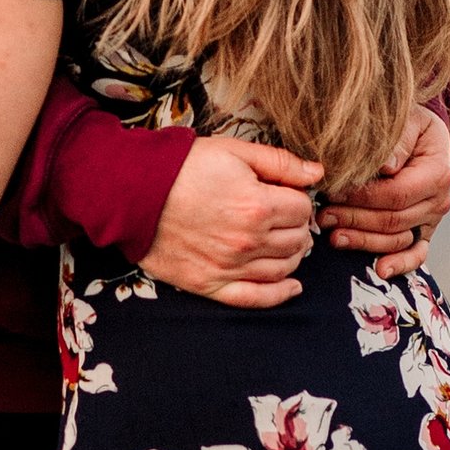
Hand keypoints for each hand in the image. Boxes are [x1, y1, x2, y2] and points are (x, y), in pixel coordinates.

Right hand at [141, 135, 323, 309]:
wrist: (132, 193)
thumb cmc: (181, 168)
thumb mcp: (233, 152)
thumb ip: (279, 162)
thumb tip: (317, 173)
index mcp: (257, 206)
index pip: (302, 209)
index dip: (298, 199)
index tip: (286, 194)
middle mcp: (248, 242)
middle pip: (298, 240)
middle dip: (298, 226)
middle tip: (286, 217)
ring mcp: (229, 267)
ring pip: (283, 268)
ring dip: (292, 255)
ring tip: (284, 241)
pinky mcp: (209, 284)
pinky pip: (255, 298)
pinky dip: (279, 294)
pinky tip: (292, 286)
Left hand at [318, 106, 449, 278]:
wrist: (421, 135)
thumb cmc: (409, 125)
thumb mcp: (406, 120)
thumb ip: (397, 141)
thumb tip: (385, 165)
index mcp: (438, 173)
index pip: (396, 194)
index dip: (363, 198)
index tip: (333, 192)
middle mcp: (439, 200)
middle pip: (393, 220)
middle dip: (354, 219)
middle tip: (322, 215)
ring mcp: (432, 219)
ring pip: (397, 239)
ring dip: (363, 241)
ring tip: (332, 236)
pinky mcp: (424, 231)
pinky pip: (416, 254)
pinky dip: (400, 265)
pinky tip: (380, 271)